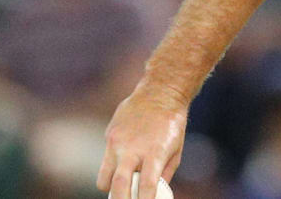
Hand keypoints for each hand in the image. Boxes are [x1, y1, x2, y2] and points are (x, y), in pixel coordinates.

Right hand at [97, 81, 188, 198]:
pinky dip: (112, 169)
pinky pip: (105, 161)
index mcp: (155, 152)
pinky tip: (123, 163)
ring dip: (111, 188)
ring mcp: (118, 142)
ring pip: (104, 177)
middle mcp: (133, 148)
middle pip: (118, 184)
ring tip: (121, 188)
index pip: (146, 184)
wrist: (160, 93)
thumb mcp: (176, 150)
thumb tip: (152, 194)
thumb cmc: (172, 124)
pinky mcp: (109, 135)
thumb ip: (163, 174)